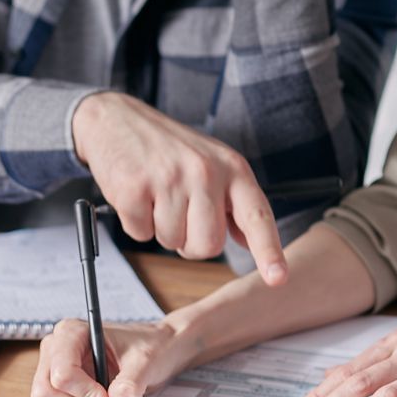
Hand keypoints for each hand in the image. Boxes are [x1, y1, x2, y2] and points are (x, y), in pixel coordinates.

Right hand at [31, 317, 188, 396]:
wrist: (160, 351)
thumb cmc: (151, 345)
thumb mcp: (146, 360)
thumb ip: (129, 385)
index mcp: (72, 333)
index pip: (62, 372)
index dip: (85, 395)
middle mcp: (57, 353)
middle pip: (48, 395)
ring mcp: (59, 376)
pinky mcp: (68, 396)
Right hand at [71, 91, 286, 282]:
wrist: (118, 118)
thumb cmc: (170, 148)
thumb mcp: (214, 164)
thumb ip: (233, 202)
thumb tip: (250, 241)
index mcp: (233, 168)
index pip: (257, 215)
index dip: (269, 250)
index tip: (278, 278)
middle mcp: (206, 172)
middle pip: (208, 245)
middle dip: (191, 242)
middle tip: (180, 213)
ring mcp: (170, 178)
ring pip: (172, 242)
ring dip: (161, 229)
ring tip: (157, 195)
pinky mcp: (135, 187)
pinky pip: (141, 234)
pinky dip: (137, 223)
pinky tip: (138, 194)